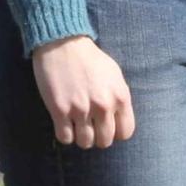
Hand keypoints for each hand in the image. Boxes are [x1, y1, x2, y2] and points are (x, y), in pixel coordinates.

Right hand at [31, 35, 135, 149]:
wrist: (62, 43)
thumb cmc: (90, 58)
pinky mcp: (60, 110)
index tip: (106, 126)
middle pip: (104, 141)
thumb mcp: (114, 75)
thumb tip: (118, 119)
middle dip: (97, 138)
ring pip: (85, 143)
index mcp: (120, 96)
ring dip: (80, 137)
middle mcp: (103, 105)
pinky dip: (64, 134)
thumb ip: (119, 97)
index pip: (125, 133)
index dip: (115, 133)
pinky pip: (65, 138)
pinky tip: (63, 123)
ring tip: (76, 126)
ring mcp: (81, 109)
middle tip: (89, 127)